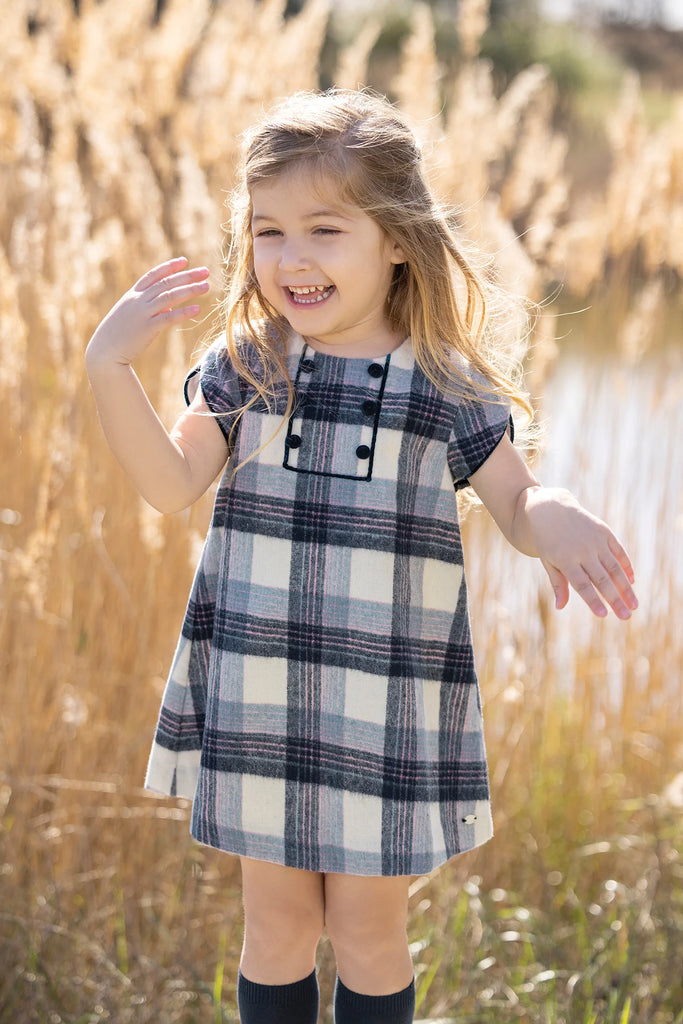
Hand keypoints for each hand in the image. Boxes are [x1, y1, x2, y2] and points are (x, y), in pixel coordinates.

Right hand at [86, 257, 209, 369]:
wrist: (104, 352)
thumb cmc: (118, 335)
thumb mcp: (132, 316)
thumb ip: (150, 308)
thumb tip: (170, 307)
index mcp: (132, 295)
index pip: (153, 275)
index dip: (169, 267)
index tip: (184, 261)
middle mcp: (137, 300)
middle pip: (166, 283)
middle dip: (187, 276)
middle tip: (205, 271)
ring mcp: (142, 313)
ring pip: (169, 297)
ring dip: (190, 290)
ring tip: (206, 286)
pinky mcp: (147, 329)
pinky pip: (168, 318)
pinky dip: (183, 312)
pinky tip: (197, 309)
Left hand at [525, 487, 637, 619]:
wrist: (552, 509)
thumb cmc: (548, 541)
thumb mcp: (548, 562)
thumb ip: (558, 584)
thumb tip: (560, 607)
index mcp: (565, 560)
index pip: (582, 585)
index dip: (594, 600)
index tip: (604, 615)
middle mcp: (582, 551)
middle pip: (602, 579)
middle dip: (616, 599)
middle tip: (626, 616)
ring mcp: (595, 541)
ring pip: (614, 568)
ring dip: (626, 587)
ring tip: (634, 605)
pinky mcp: (604, 532)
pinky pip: (619, 552)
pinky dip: (626, 566)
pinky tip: (632, 581)